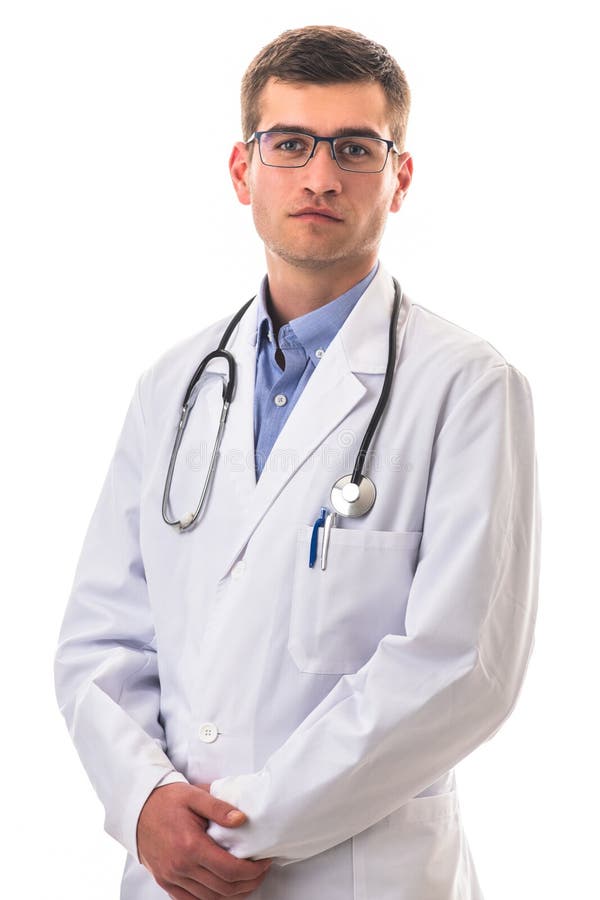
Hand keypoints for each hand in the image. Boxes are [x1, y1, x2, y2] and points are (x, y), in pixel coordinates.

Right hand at [136, 782, 273, 898]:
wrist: (138, 808)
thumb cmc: (168, 800)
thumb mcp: (195, 795)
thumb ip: (220, 807)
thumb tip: (243, 819)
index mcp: (190, 845)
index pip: (229, 870)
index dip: (252, 871)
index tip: (264, 863)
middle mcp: (180, 867)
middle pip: (223, 889)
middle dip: (248, 883)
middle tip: (261, 872)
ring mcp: (171, 878)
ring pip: (210, 899)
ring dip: (233, 894)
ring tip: (247, 880)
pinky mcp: (166, 882)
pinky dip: (212, 899)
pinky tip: (224, 889)